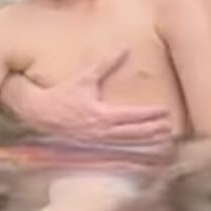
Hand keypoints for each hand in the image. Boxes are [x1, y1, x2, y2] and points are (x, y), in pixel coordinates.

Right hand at [7, 50, 174, 145]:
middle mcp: (101, 131)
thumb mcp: (85, 78)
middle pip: (134, 134)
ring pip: (127, 147)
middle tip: (171, 129)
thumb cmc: (63, 94)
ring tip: (164, 145)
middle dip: (154, 132)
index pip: (133, 116)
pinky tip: (143, 161)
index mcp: (102, 114)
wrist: (39, 113)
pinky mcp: (92, 151)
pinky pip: (116, 158)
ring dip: (147, 147)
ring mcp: (97, 144)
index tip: (166, 112)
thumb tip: (124, 48)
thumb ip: (106, 64)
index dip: (151, 115)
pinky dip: (132, 160)